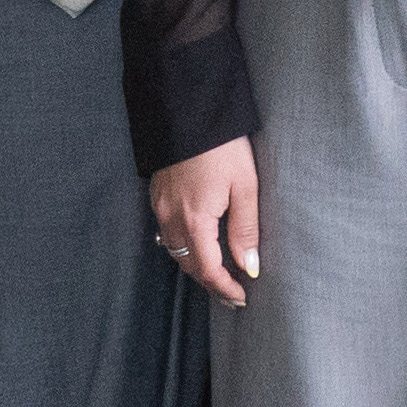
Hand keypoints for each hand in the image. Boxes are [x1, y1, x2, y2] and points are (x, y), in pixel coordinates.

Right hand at [149, 138, 261, 306]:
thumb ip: (245, 230)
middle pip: (189, 265)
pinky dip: (184, 247)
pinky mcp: (157, 195)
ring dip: (196, 267)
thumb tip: (249, 267)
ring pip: (176, 251)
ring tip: (219, 275)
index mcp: (195, 220)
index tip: (242, 297)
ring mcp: (160, 206)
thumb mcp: (245, 186)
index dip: (225, 288)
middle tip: (233, 295)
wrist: (187, 110)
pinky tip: (198, 246)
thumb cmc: (222, 146)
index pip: (208, 269)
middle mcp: (172, 218)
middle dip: (211, 283)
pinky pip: (167, 233)